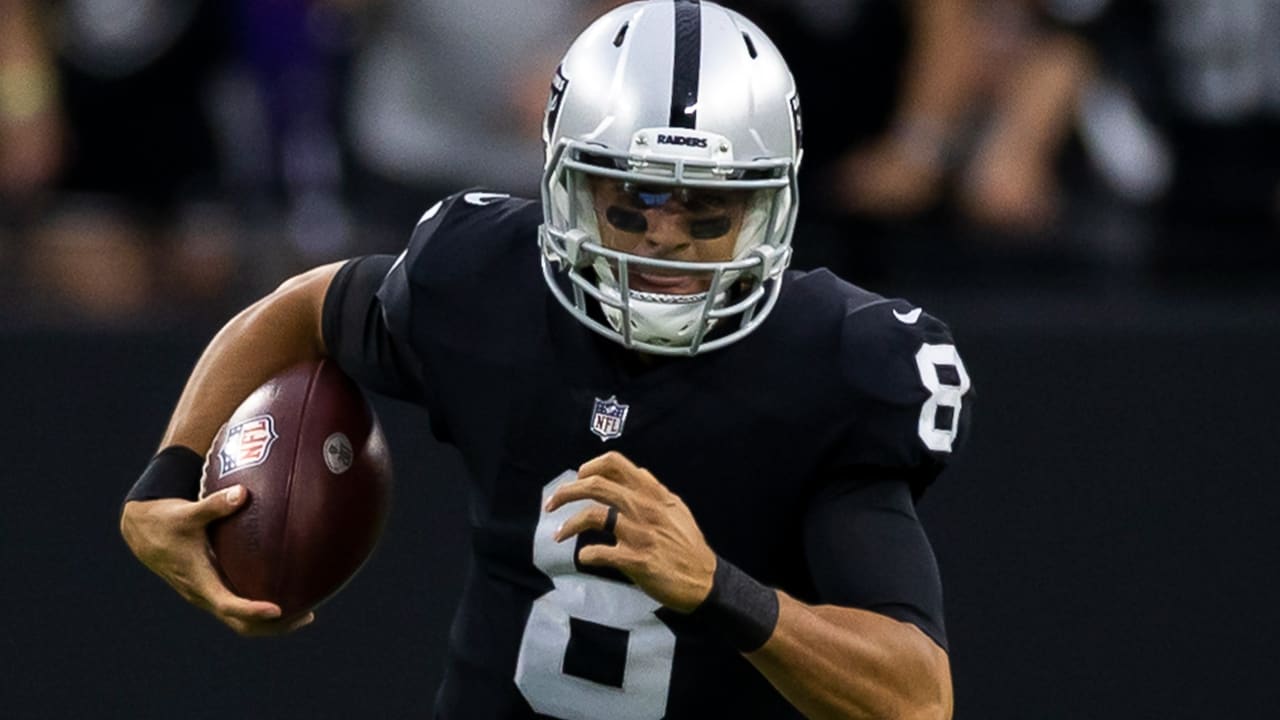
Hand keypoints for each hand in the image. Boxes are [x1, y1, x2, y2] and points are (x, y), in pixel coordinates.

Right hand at [119, 486, 314, 635]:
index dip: (252, 610)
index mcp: (199, 581)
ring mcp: (207, 595)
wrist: (143, 531)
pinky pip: (239, 608)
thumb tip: (243, 492)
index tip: (277, 610)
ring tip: (307, 613)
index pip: (228, 605)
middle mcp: (204, 594)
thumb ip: (215, 504)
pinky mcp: (211, 589)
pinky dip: (260, 609)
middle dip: (272, 627)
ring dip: (271, 624)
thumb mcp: (188, 512)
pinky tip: (286, 592)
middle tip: (308, 616)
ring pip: (240, 622)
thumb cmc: (167, 520)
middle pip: (240, 625)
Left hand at [547, 451, 715, 611]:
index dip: (589, 467)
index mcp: (653, 493)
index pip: (615, 464)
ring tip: (559, 535)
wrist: (704, 581)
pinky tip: (584, 558)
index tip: (577, 478)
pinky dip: (586, 555)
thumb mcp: (676, 509)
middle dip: (566, 492)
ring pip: (593, 516)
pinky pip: (600, 552)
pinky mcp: (637, 560)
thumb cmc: (688, 545)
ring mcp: (640, 534)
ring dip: (569, 525)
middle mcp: (644, 508)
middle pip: (596, 486)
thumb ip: (654, 490)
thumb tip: (637, 472)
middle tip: (551, 504)